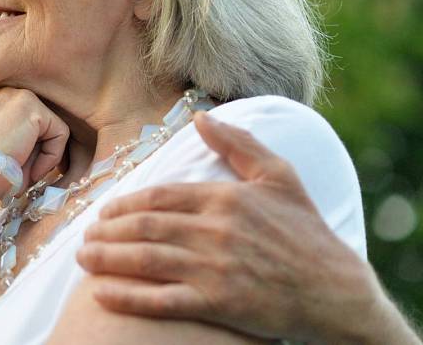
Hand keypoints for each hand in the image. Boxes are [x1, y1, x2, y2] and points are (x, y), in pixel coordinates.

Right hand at [0, 87, 69, 190]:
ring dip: (46, 155)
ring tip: (27, 172)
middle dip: (40, 149)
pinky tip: (32, 170)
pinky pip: (60, 132)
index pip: (29, 119)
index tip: (25, 167)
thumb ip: (23, 133)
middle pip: (43, 121)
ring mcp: (16, 94)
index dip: (33, 146)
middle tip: (26, 172)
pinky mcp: (30, 106)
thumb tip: (55, 139)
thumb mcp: (1, 143)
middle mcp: (3, 89)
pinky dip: (52, 156)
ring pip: (53, 126)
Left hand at [76, 112, 416, 343]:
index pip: (159, 196)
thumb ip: (239, 145)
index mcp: (225, 198)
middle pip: (144, 226)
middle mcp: (215, 230)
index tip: (103, 212)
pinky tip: (100, 293)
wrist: (338, 293)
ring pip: (145, 259)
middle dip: (106, 231)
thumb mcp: (280, 178)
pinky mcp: (218, 303)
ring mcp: (215, 268)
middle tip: (83, 236)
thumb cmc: (308, 234)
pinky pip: (160, 299)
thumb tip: (200, 118)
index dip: (124, 204)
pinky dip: (127, 296)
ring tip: (83, 258)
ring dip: (107, 258)